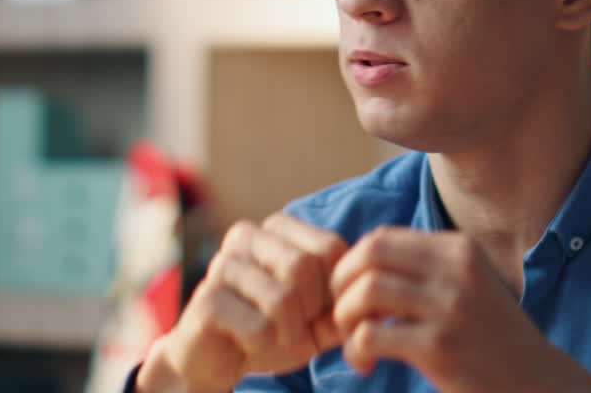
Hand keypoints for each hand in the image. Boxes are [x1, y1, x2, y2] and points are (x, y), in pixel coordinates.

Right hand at [138, 213, 347, 392]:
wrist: (215, 360)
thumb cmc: (270, 330)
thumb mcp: (316, 318)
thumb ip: (345, 305)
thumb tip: (383, 300)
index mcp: (276, 229)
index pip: (330, 247)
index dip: (335, 289)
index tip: (320, 310)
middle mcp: (247, 236)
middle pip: (306, 267)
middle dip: (311, 310)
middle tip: (296, 327)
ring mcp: (222, 264)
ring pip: (283, 298)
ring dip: (288, 332)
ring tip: (274, 336)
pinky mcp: (206, 298)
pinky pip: (259, 326)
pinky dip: (264, 345)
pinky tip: (248, 343)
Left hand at [329, 227, 590, 392]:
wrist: (536, 382)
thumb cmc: (492, 337)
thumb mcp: (470, 284)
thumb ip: (427, 267)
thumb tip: (363, 260)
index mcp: (458, 249)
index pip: (382, 238)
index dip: (352, 264)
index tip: (351, 295)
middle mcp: (455, 269)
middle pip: (369, 255)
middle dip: (341, 285)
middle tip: (343, 316)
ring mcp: (449, 307)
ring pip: (366, 291)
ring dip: (345, 318)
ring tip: (354, 342)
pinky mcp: (439, 347)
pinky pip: (371, 335)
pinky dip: (355, 350)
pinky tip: (366, 364)